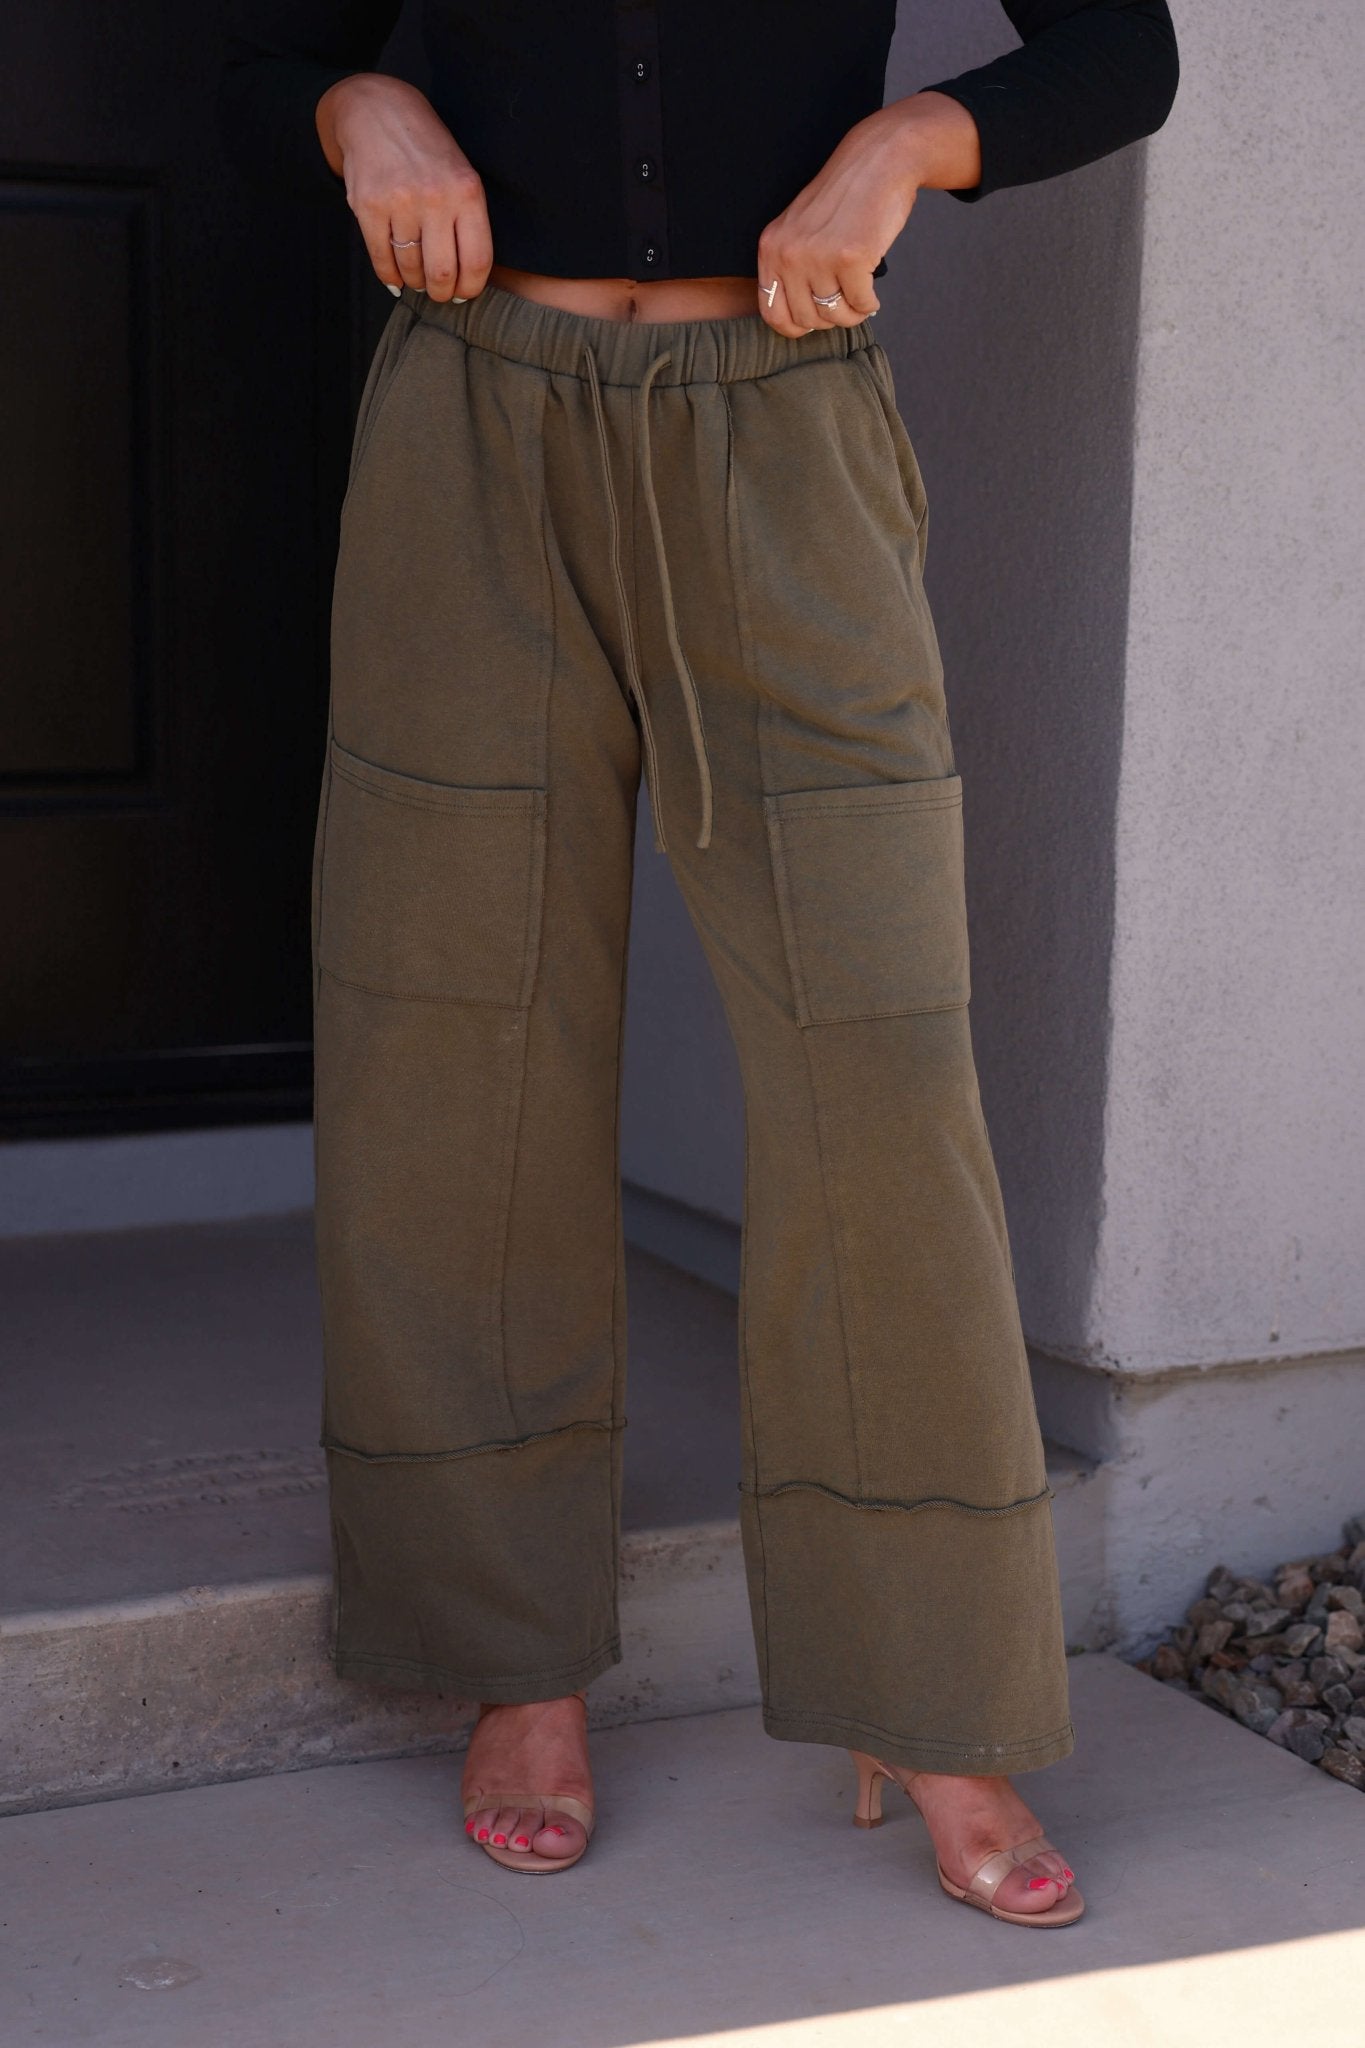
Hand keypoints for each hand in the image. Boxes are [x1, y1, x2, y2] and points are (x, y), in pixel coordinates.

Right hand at [315, 74, 492, 303]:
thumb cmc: (426, 149)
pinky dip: (390, 276)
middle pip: (443, 273)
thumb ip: (467, 219)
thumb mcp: (460, 174)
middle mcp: (435, 198)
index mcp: (466, 192)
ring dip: (415, 282)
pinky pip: (382, 259)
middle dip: (442, 293)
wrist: (377, 110)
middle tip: (439, 293)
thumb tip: (468, 278)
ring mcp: (399, 202)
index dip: (471, 287)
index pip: (477, 260)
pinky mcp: (368, 206)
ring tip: (417, 277)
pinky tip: (396, 277)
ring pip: (411, 269)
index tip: (465, 293)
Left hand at [756, 91, 981, 336]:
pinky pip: (860, 303)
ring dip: (852, 314)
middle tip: (845, 304)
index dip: (796, 325)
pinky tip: (872, 292)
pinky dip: (870, 304)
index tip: (816, 317)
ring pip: (834, 315)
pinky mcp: (850, 257)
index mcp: (771, 247)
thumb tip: (798, 321)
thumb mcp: (800, 229)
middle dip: (830, 319)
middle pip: (806, 319)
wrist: (879, 160)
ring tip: (860, 298)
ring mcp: (819, 255)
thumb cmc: (844, 198)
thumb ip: (791, 267)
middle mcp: (789, 253)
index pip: (772, 312)